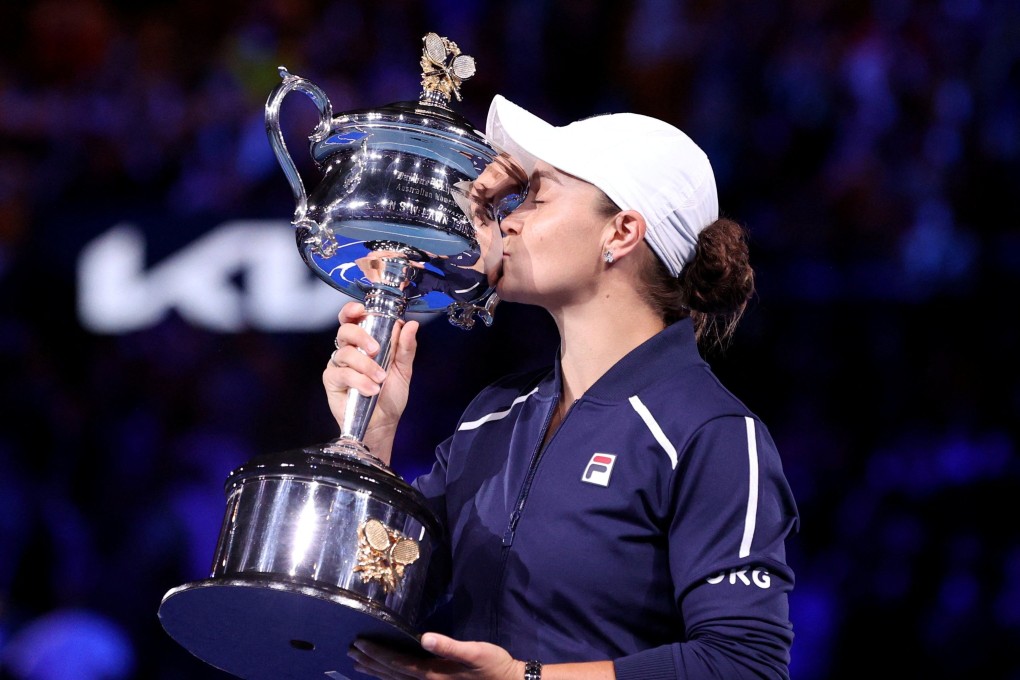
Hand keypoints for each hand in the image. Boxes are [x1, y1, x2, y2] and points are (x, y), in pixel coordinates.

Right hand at [323, 301, 418, 464]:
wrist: (383, 422)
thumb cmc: (390, 395)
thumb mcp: (403, 369)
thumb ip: (406, 347)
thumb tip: (410, 325)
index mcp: (365, 342)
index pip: (353, 319)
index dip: (352, 310)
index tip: (361, 309)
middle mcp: (349, 350)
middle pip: (345, 330)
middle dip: (362, 336)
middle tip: (376, 349)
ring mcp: (339, 364)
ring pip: (346, 352)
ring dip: (366, 365)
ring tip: (380, 379)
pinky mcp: (332, 380)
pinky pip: (342, 373)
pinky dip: (359, 380)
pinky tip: (370, 389)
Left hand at [349, 633, 521, 679]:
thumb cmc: (493, 666)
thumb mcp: (476, 652)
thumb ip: (450, 646)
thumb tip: (425, 638)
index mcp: (433, 674)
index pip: (397, 662)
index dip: (377, 653)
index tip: (360, 643)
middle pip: (391, 674)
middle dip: (370, 662)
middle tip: (351, 651)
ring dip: (376, 673)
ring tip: (359, 665)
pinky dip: (391, 679)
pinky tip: (386, 676)